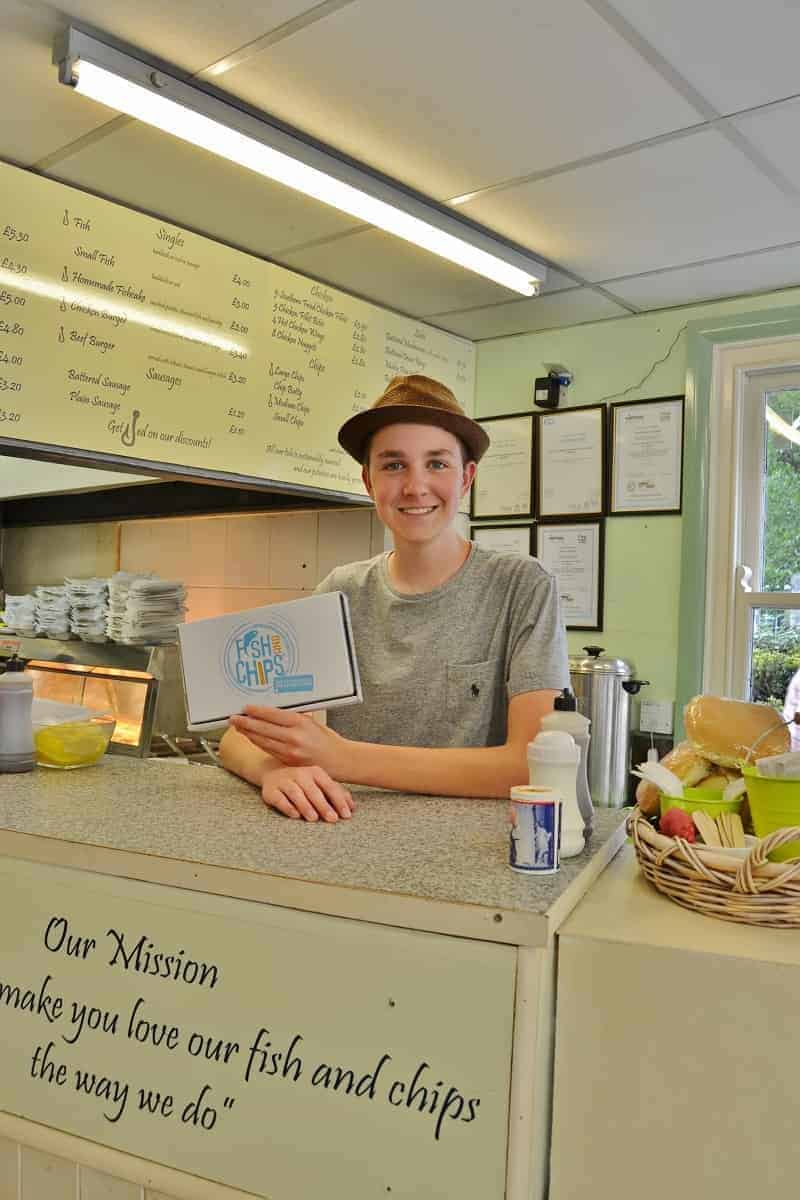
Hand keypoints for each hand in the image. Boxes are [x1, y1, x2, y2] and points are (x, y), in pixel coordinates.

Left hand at [231, 706, 346, 774]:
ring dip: (248, 733)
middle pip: (262, 728)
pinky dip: (258, 742)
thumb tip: (274, 711)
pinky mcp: (287, 761)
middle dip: (245, 722)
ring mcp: (289, 751)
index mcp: (300, 723)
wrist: (338, 760)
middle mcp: (293, 737)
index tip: (246, 708)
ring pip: (262, 740)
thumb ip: (294, 717)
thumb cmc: (327, 740)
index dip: (256, 711)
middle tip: (233, 718)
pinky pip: (268, 749)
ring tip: (238, 727)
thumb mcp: (312, 722)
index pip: (272, 715)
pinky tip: (251, 737)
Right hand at [261, 764, 353, 821]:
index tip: (346, 815)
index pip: (330, 787)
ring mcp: (284, 781)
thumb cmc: (303, 782)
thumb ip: (337, 794)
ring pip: (296, 793)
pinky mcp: (271, 791)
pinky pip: (280, 799)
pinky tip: (295, 815)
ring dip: (305, 806)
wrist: (274, 773)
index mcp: (315, 772)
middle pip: (313, 791)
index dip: (339, 801)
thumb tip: (352, 807)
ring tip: (313, 818)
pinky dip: (287, 807)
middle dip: (323, 805)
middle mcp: (300, 774)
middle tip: (332, 819)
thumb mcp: (320, 784)